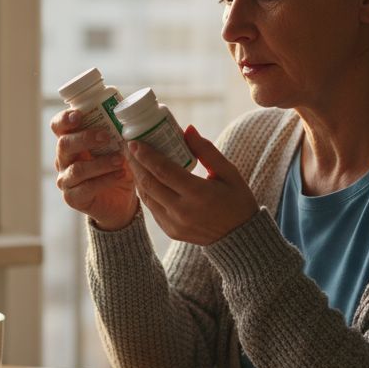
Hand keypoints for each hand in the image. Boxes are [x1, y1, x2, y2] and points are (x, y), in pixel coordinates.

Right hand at [51, 109, 138, 229]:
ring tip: (120, 160)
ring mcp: (66, 179)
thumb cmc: (117, 167)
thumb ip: (119, 131)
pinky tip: (121, 175)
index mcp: (71, 141)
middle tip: (106, 136)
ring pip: (77, 169)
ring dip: (101, 163)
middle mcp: (63, 159)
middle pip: (64, 144)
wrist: (121, 201)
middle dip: (85, 138)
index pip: (58, 126)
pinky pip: (86, 188)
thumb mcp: (119, 146)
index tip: (79, 115)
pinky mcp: (73, 198)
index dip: (64, 119)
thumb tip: (130, 111)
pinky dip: (105, 180)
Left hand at [126, 125, 258, 245]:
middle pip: (149, 183)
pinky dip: (146, 192)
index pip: (164, 171)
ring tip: (133, 160)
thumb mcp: (229, 173)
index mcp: (199, 194)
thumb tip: (187, 129)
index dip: (146, 155)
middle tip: (128, 147)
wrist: (240, 238)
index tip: (134, 142)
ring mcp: (174, 224)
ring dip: (137, 177)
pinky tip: (144, 179)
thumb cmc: (237, 201)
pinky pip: (152, 209)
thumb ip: (207, 151)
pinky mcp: (170, 232)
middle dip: (135, 163)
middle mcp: (182, 211)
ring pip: (147, 197)